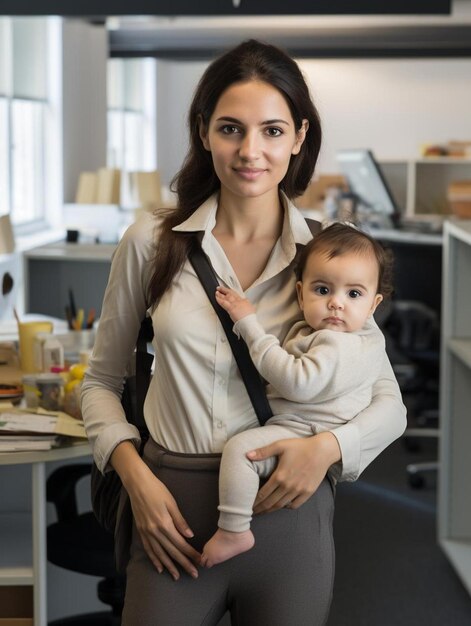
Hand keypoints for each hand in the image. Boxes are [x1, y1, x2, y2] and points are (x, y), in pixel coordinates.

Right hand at [127, 463, 201, 579]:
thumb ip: (180, 521)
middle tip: (194, 574)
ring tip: (177, 576)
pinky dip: (154, 560)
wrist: (137, 484)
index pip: (180, 543)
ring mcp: (146, 532)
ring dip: (169, 566)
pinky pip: (148, 549)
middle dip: (183, 564)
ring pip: (159, 554)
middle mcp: (154, 531)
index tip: (200, 561)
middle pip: (171, 552)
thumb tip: (190, 536)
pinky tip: (160, 567)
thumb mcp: (171, 503)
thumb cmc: (157, 490)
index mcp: (164, 524)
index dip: (191, 554)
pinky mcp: (141, 531)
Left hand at [215, 286, 254, 321]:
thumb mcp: (251, 311)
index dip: (231, 293)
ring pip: (227, 296)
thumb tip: (244, 308)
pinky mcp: (231, 308)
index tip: (228, 292)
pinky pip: (223, 302)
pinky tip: (216, 298)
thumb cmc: (250, 319)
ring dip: (221, 294)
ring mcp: (235, 304)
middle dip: (225, 290)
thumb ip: (246, 307)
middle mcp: (240, 301)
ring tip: (217, 292)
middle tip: (220, 288)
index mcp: (245, 301)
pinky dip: (219, 299)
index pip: (237, 295)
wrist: (250, 322)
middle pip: (231, 293)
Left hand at [247, 432, 340, 513]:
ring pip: (281, 505)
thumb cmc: (300, 446)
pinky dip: (287, 507)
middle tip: (253, 512)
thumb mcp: (280, 445)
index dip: (255, 501)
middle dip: (261, 508)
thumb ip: (263, 451)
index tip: (248, 505)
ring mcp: (299, 491)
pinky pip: (295, 505)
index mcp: (279, 476)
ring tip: (264, 511)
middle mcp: (288, 486)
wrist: (322, 451)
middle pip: (271, 502)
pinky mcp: (308, 492)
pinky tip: (282, 505)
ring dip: (271, 509)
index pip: (263, 493)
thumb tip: (247, 455)